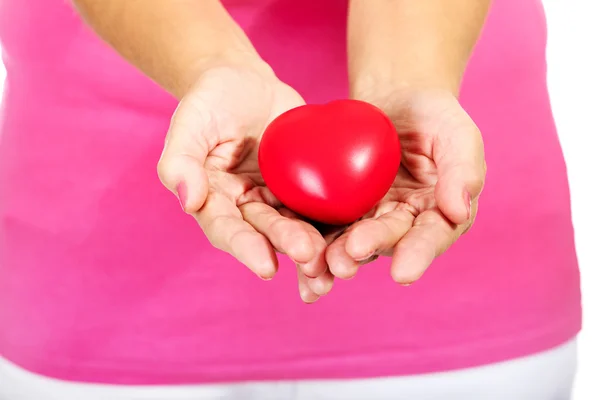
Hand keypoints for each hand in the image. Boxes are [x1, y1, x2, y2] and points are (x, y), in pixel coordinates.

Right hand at [157, 62, 333, 300]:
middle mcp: (246, 207)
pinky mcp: (304, 187)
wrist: (246, 81)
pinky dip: (335, 226)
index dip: (245, 247)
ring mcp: (277, 199)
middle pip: (267, 232)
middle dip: (288, 246)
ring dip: (315, 247)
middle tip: (311, 257)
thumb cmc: (211, 99)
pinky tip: (355, 240)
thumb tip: (188, 202)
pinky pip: (320, 207)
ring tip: (336, 263)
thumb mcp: (189, 121)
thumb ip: (180, 160)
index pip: (226, 228)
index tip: (266, 267)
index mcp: (214, 200)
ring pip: (297, 227)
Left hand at [326, 88, 485, 283]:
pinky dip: (316, 238)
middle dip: (370, 247)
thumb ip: (464, 169)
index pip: (431, 236)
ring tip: (324, 262)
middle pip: (388, 239)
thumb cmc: (433, 114)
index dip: (418, 254)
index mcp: (438, 212)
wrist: (396, 98)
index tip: (403, 274)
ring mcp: (371, 216)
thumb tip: (459, 212)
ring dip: (340, 253)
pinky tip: (301, 253)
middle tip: (351, 254)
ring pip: (354, 239)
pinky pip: (329, 222)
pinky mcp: (343, 207)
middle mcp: (405, 222)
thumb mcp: (457, 133)